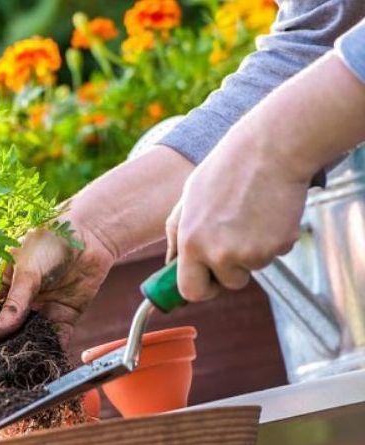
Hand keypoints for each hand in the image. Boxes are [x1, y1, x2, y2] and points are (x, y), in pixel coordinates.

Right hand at [0, 145, 194, 347]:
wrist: (90, 234)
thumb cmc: (50, 242)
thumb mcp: (26, 272)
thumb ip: (13, 304)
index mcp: (2, 287)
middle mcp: (19, 303)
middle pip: (5, 333)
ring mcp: (41, 311)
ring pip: (29, 339)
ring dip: (25, 354)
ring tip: (17, 374)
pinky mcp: (64, 317)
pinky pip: (56, 339)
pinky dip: (51, 352)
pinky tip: (44, 366)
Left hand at [170, 54, 364, 301]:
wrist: (269, 150)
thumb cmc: (225, 171)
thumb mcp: (188, 199)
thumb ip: (177, 235)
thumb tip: (170, 265)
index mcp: (191, 242)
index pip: (191, 291)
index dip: (200, 289)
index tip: (208, 283)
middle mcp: (218, 253)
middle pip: (227, 284)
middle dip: (230, 272)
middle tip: (236, 243)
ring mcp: (250, 253)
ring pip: (252, 267)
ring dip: (253, 250)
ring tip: (251, 215)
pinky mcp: (278, 246)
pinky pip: (274, 254)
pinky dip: (273, 239)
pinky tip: (268, 212)